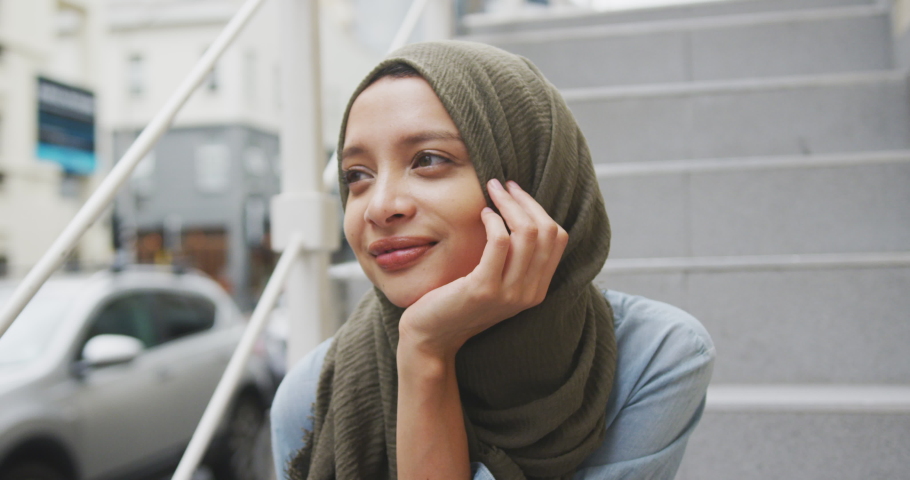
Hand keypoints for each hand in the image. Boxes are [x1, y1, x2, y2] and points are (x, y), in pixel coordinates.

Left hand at [397, 178, 568, 359]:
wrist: (432, 336)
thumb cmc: (458, 302)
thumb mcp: (496, 281)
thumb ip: (512, 259)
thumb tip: (516, 212)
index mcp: (537, 290)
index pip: (557, 238)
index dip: (539, 209)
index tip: (516, 194)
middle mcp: (530, 293)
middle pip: (546, 231)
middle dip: (525, 200)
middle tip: (502, 185)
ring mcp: (510, 293)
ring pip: (527, 233)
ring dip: (508, 204)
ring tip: (491, 193)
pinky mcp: (484, 289)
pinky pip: (500, 242)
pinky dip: (494, 221)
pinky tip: (482, 215)